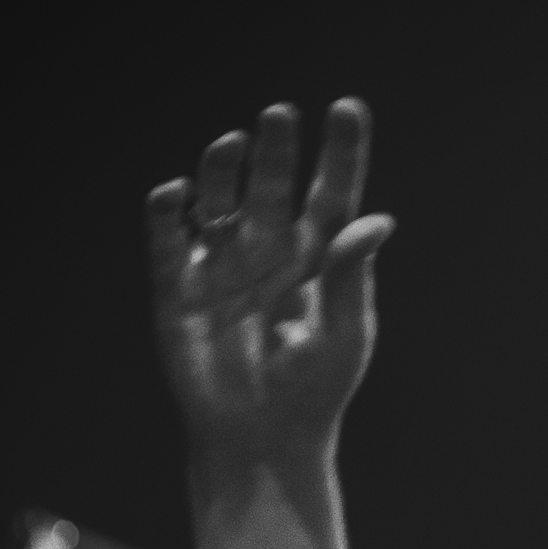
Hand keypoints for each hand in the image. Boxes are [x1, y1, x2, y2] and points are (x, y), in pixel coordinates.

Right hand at [147, 99, 392, 456]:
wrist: (263, 439)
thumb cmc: (316, 390)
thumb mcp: (345, 334)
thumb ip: (355, 275)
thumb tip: (378, 219)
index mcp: (319, 258)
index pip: (333, 192)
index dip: (340, 151)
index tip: (348, 109)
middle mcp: (269, 250)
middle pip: (272, 183)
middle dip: (278, 148)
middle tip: (282, 114)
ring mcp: (223, 264)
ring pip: (219, 199)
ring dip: (223, 168)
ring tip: (235, 142)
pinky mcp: (180, 288)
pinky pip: (168, 239)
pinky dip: (168, 213)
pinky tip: (180, 193)